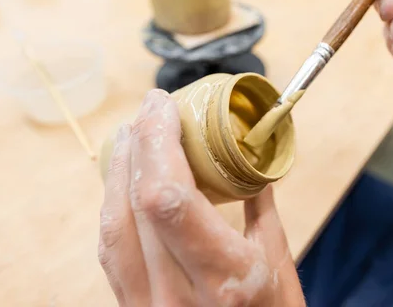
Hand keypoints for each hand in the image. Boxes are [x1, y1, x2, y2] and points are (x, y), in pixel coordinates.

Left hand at [99, 89, 304, 305]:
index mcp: (225, 277)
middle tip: (149, 109)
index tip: (164, 106)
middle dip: (138, 144)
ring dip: (118, 170)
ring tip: (132, 134)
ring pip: (112, 226)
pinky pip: (111, 249)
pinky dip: (115, 205)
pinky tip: (124, 180)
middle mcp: (177, 294)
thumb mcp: (280, 263)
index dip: (158, 143)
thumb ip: (260, 205)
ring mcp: (147, 306)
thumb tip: (248, 157)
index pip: (170, 200)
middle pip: (135, 205)